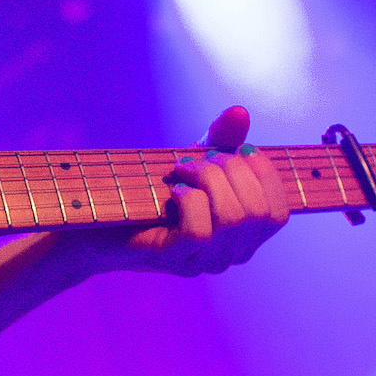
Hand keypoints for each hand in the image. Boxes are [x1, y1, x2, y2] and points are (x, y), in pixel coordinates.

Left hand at [65, 106, 290, 277]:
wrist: (96, 222)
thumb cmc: (150, 193)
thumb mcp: (192, 163)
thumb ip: (220, 140)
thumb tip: (241, 112)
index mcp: (242, 237)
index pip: (279, 214)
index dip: (265, 175)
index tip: (239, 151)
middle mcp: (230, 256)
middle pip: (258, 212)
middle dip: (232, 171)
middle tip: (201, 158)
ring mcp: (203, 262)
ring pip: (232, 219)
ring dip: (209, 179)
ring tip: (183, 169)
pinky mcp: (174, 259)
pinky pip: (200, 231)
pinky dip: (189, 200)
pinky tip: (173, 190)